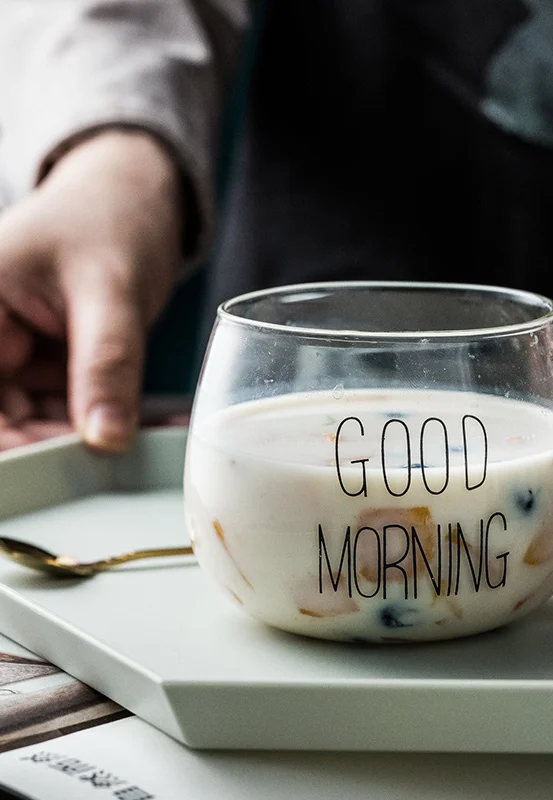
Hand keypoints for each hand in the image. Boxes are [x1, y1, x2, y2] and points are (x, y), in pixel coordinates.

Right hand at [0, 130, 181, 451]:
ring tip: (149, 440)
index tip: (58, 464)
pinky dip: (110, 419)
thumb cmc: (110, 221)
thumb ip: (106, 362)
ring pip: (39, 424)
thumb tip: (106, 438)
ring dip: (92, 438)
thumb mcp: (110, 290)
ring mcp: (15, 358)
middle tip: (115, 459)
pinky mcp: (50, 367)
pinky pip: (73, 410)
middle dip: (57, 444)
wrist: (133, 202)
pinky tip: (154, 425)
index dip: (12, 440)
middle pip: (4, 419)